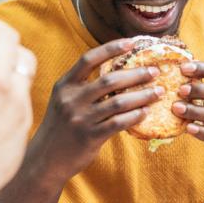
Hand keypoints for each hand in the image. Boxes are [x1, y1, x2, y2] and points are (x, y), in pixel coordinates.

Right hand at [34, 40, 163, 180]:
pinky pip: (118, 123)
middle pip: (109, 80)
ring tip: (158, 92)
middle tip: (154, 71)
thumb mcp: (63, 101)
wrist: (45, 159)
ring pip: (118, 102)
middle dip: (136, 74)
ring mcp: (80, 118)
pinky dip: (135, 116)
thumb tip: (118, 73)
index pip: (89, 59)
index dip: (111, 48)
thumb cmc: (60, 127)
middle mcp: (71, 99)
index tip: (132, 43)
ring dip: (142, 96)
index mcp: (65, 85)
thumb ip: (83, 87)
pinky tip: (146, 112)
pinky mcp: (90, 137)